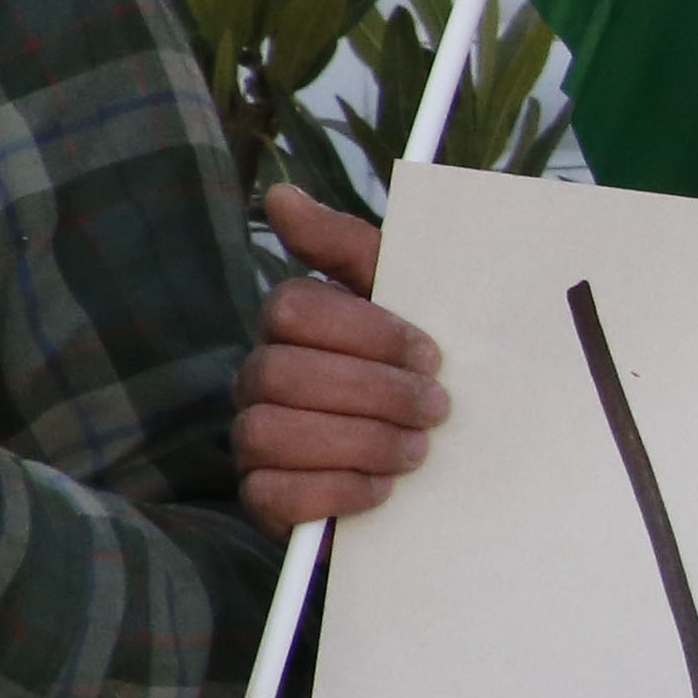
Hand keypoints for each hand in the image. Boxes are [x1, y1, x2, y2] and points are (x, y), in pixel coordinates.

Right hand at [235, 188, 449, 531]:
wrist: (442, 468)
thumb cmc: (418, 370)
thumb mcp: (404, 300)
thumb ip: (349, 247)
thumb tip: (279, 196)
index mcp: (292, 326)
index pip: (293, 307)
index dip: (368, 332)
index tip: (431, 355)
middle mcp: (260, 378)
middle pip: (283, 372)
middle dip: (374, 393)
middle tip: (436, 409)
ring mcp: (255, 439)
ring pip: (270, 432)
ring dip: (360, 442)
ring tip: (416, 449)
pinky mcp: (265, 501)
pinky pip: (274, 494)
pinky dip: (336, 491)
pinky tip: (382, 488)